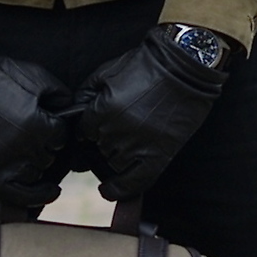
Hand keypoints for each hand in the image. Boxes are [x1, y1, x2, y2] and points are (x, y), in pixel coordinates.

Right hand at [0, 36, 75, 206]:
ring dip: (35, 161)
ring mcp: (8, 163)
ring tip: (23, 147)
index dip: (55, 128)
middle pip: (50, 155)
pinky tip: (48, 191)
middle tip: (29, 130)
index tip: (46, 122)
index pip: (62, 136)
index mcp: (39, 125)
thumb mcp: (36, 75)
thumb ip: (61, 95)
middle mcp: (26, 148)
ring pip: (37, 172)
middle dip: (44, 143)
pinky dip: (35, 197)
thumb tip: (72, 110)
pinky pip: (20, 195)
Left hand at [73, 27, 231, 199]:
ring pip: (112, 165)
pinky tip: (109, 190)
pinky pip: (134, 183)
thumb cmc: (145, 66)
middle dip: (98, 144)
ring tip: (119, 148)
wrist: (183, 68)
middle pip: (96, 150)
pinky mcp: (158, 155)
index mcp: (102, 111)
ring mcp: (138, 146)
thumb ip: (85, 94)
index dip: (84, 133)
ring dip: (111, 159)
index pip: (81, 134)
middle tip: (109, 134)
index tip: (89, 132)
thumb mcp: (106, 72)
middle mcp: (117, 132)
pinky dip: (120, 190)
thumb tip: (73, 113)